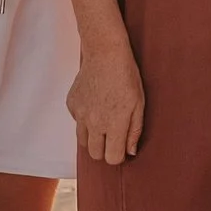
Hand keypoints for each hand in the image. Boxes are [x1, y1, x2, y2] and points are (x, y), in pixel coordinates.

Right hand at [67, 47, 145, 164]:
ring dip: (93, 137)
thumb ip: (135, 130)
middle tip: (112, 136)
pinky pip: (76, 122)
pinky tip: (94, 104)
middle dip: (105, 150)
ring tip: (103, 121)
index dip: (119, 154)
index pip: (112, 158)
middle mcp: (94, 122)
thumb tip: (130, 152)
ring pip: (83, 142)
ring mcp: (80, 114)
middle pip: (95, 154)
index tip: (122, 146)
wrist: (105, 52)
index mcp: (114, 123)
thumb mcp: (139, 103)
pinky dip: (84, 119)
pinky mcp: (71, 104)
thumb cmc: (126, 76)